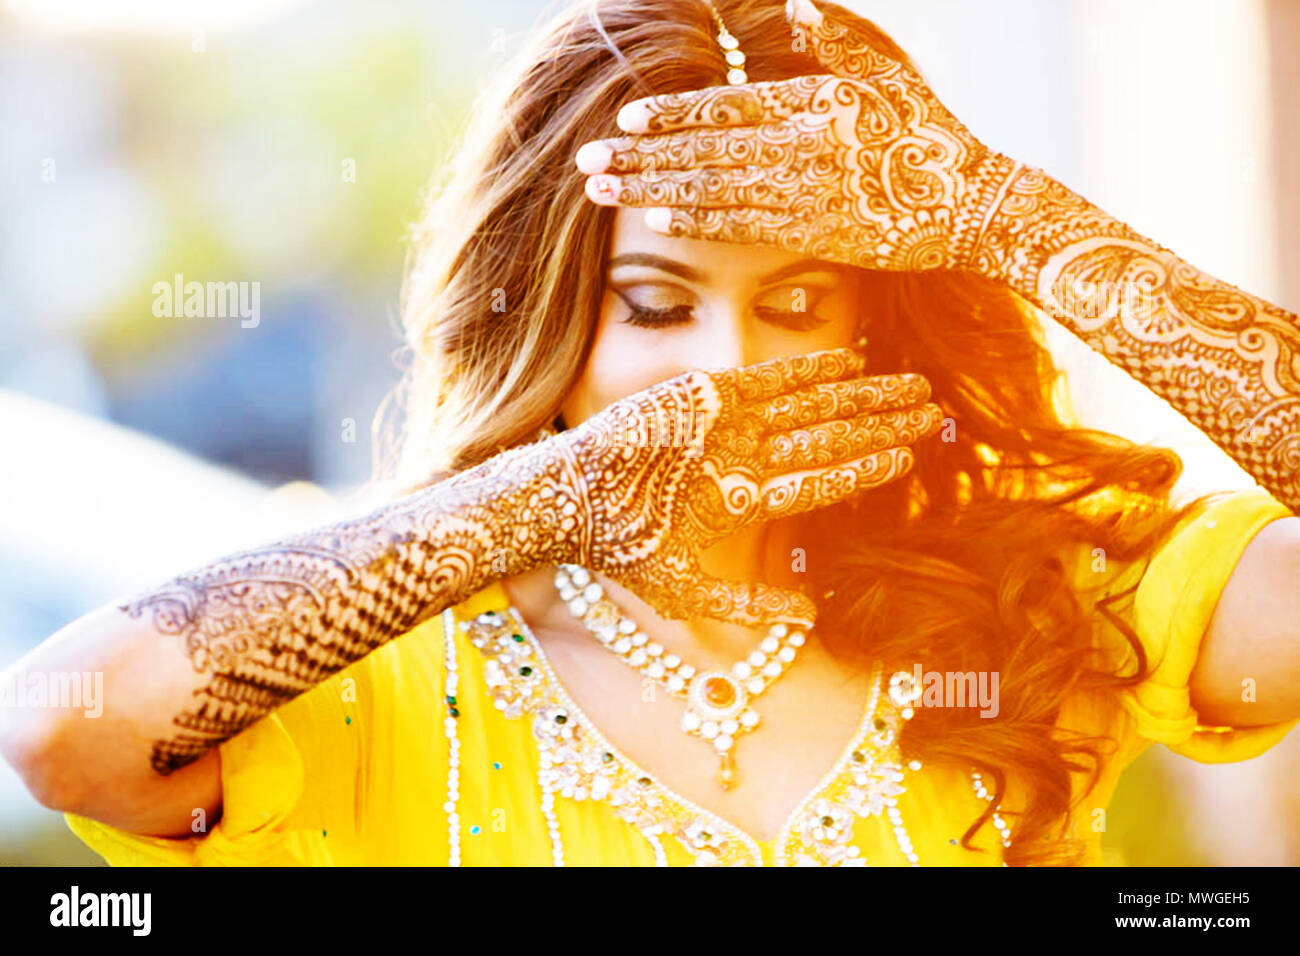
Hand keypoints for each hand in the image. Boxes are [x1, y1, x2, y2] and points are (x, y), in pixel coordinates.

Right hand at [538, 347, 942, 628]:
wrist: (569, 500)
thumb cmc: (620, 550)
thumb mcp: (686, 592)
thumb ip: (748, 605)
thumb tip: (810, 618)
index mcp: (743, 500)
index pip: (821, 480)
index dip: (866, 468)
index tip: (910, 458)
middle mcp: (745, 459)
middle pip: (830, 438)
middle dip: (882, 426)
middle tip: (934, 412)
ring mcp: (730, 425)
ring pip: (811, 406)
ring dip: (862, 396)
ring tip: (912, 386)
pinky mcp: (708, 395)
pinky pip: (770, 378)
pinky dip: (810, 369)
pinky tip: (852, 362)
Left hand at [574, 0, 1018, 272]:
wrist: (975, 206)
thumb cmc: (931, 135)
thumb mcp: (890, 75)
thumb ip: (835, 38)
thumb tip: (794, 1)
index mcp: (816, 101)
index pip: (728, 104)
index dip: (675, 112)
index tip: (628, 116)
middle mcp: (802, 147)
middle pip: (705, 150)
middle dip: (641, 155)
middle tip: (587, 157)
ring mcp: (806, 194)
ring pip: (712, 191)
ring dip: (652, 191)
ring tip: (601, 189)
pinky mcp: (814, 235)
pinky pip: (742, 229)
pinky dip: (698, 224)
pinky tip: (657, 221)